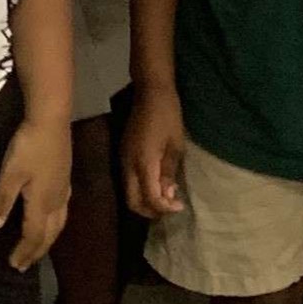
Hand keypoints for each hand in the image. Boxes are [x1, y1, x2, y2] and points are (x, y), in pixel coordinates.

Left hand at [0, 118, 70, 270]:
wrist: (52, 121)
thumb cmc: (29, 147)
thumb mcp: (10, 173)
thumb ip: (2, 200)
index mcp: (42, 204)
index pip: (33, 236)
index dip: (23, 252)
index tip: (13, 265)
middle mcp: (56, 202)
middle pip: (48, 235)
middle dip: (36, 251)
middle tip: (25, 265)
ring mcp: (64, 191)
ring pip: (58, 225)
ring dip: (47, 240)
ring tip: (38, 248)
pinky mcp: (66, 179)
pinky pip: (62, 213)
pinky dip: (55, 225)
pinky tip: (53, 218)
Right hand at [122, 84, 186, 218]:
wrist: (150, 92)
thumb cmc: (168, 117)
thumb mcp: (175, 146)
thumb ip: (169, 173)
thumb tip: (168, 196)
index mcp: (143, 163)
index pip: (150, 198)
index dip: (164, 208)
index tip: (179, 206)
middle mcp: (128, 164)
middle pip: (132, 202)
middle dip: (150, 211)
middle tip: (169, 208)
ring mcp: (123, 159)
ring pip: (128, 192)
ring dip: (145, 201)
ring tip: (165, 197)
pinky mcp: (123, 153)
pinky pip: (128, 181)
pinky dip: (141, 189)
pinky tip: (156, 183)